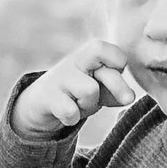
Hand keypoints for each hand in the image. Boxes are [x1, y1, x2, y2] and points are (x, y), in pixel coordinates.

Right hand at [13, 36, 137, 140]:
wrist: (38, 104)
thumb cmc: (74, 93)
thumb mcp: (99, 90)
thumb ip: (115, 92)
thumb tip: (128, 97)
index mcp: (87, 56)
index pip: (106, 49)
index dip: (118, 62)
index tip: (117, 73)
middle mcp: (73, 63)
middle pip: (100, 64)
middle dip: (118, 85)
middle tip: (126, 98)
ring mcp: (59, 79)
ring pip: (89, 90)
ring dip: (90, 104)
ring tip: (81, 105)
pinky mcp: (47, 98)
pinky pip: (69, 111)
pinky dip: (72, 118)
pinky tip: (68, 116)